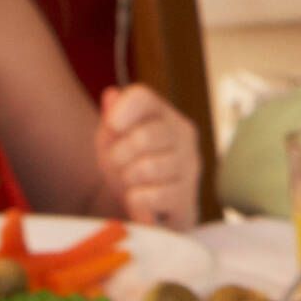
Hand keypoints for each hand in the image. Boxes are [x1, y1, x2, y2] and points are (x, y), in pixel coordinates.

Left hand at [98, 85, 202, 228]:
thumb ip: (111, 117)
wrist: (147, 205)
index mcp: (162, 114)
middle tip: (117, 163)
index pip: (142, 98)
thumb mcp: (113, 140)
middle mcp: (183, 135)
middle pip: (144, 136)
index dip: (123, 109)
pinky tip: (141, 199)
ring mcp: (189, 167)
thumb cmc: (129, 165)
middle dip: (119, 155)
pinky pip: (153, 197)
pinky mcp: (187, 198)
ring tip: (130, 181)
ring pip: (148, 168)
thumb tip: (111, 95)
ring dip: (128, 179)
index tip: (112, 125)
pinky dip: (137, 201)